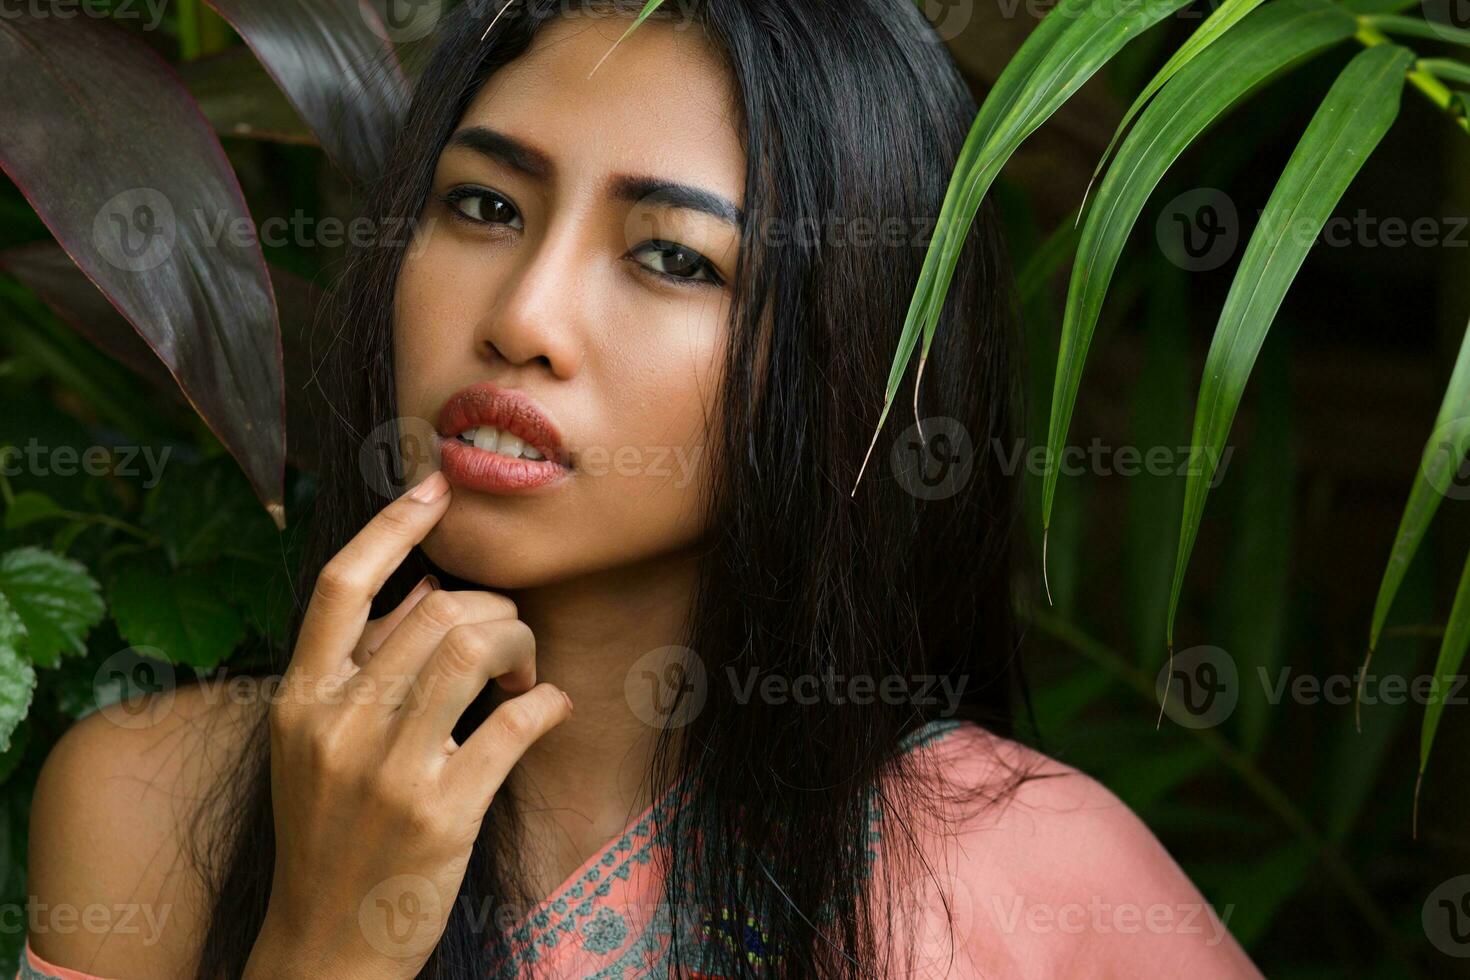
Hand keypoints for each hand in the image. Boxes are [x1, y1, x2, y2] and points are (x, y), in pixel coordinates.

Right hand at [248, 471, 570, 978]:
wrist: (326, 945)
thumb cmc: (330, 835)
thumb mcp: (313, 747)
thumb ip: (359, 666)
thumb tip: (420, 589)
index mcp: (298, 700)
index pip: (339, 584)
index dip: (392, 523)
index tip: (438, 486)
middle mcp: (336, 724)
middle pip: (434, 608)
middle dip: (495, 609)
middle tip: (511, 645)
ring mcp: (387, 769)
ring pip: (473, 646)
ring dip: (521, 645)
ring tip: (523, 678)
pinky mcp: (442, 812)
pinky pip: (516, 723)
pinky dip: (549, 703)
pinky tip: (550, 710)